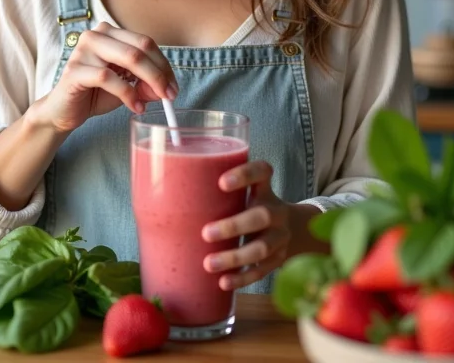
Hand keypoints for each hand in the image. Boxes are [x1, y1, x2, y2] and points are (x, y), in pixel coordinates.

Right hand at [30, 21, 178, 133]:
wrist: (63, 111)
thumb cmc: (95, 93)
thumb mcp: (128, 87)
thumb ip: (147, 84)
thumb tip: (168, 89)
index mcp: (111, 33)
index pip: (146, 42)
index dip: (164, 65)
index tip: (174, 87)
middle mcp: (97, 34)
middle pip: (140, 48)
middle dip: (160, 74)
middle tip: (170, 96)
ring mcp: (84, 50)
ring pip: (129, 58)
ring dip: (147, 82)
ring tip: (152, 102)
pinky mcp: (75, 70)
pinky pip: (108, 78)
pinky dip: (127, 93)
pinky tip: (135, 106)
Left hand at [201, 160, 291, 290]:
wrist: (291, 229)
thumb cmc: (250, 208)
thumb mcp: (244, 196)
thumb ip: (217, 194)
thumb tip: (161, 193)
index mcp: (265, 188)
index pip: (262, 172)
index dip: (245, 174)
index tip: (221, 182)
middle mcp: (276, 211)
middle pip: (262, 215)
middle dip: (233, 225)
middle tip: (206, 233)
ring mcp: (280, 237)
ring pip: (261, 248)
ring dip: (234, 257)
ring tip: (208, 264)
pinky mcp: (278, 259)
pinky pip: (261, 271)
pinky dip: (241, 278)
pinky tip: (223, 282)